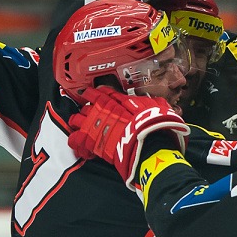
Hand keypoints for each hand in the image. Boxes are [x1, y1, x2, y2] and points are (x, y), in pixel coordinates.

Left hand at [68, 87, 189, 186]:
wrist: (150, 144)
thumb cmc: (155, 125)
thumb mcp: (159, 108)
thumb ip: (155, 103)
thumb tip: (158, 102)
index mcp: (120, 101)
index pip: (103, 92)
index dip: (95, 93)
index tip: (90, 93)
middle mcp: (106, 110)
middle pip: (88, 105)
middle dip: (85, 109)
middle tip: (85, 112)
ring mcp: (97, 125)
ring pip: (78, 119)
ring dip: (77, 122)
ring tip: (78, 126)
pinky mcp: (93, 142)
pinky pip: (77, 140)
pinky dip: (76, 142)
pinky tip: (77, 144)